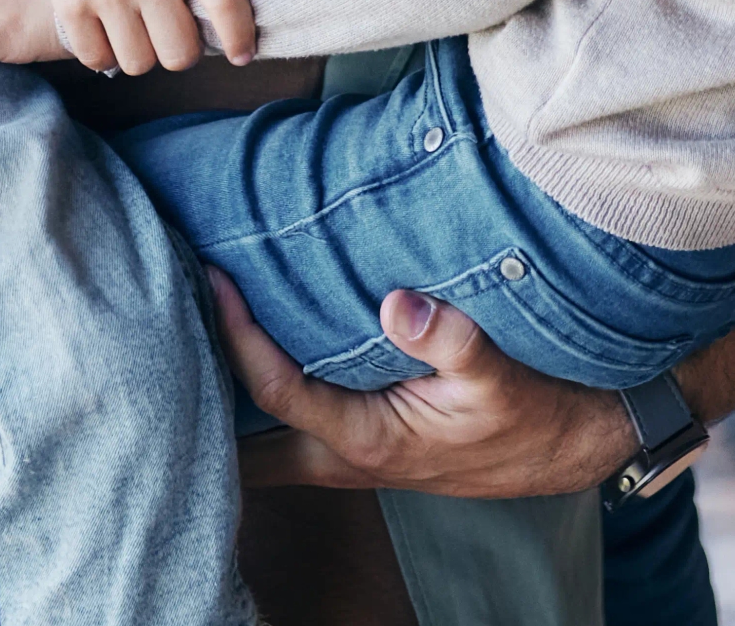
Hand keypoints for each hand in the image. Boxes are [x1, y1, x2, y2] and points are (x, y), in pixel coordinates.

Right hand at [44, 0, 256, 76]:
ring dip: (145, 51)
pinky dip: (107, 52)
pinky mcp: (71, 6)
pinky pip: (97, 58)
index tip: (243, 53)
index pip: (225, 2)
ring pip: (140, 63)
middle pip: (180, 52)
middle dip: (185, 48)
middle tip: (177, 30)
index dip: (240, 36)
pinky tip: (110, 30)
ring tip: (141, 27)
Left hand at [209, 273, 734, 498]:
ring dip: (228, 394)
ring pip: (263, 436)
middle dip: (199, 394)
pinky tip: (254, 343)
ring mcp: (351, 453)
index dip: (235, 336)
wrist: (575, 445)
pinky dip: (263, 390)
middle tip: (159, 325)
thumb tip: (396, 302)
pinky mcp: (365, 436)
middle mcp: (344, 456)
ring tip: (188, 328)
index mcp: (364, 442)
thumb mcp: (502, 376)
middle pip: (242, 439)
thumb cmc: (536, 415)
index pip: (274, 390)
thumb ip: (452, 340)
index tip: (208, 279)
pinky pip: (291, 419)